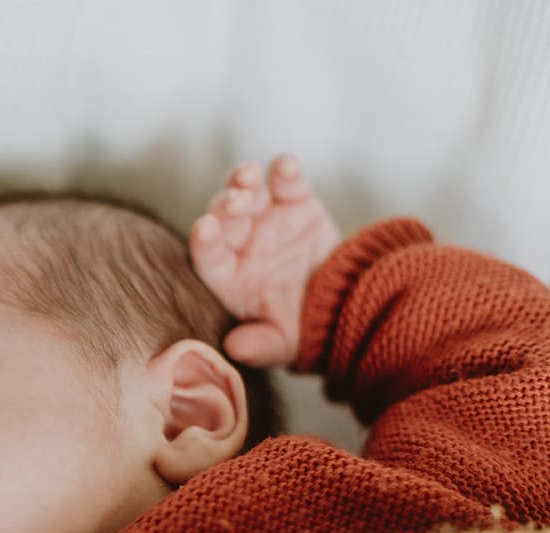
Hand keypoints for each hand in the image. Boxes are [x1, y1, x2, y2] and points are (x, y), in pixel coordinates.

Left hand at [190, 155, 340, 367]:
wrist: (344, 303)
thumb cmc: (302, 328)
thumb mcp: (284, 343)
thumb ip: (259, 345)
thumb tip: (235, 348)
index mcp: (229, 277)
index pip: (208, 257)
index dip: (205, 243)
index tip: (205, 229)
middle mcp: (240, 244)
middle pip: (224, 219)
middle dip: (227, 208)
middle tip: (237, 203)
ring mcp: (265, 218)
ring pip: (247, 192)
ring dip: (244, 181)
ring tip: (249, 176)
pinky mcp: (296, 201)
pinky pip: (287, 182)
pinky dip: (285, 171)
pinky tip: (285, 167)